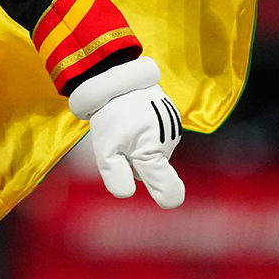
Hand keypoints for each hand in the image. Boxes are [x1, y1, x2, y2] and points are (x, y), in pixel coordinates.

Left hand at [67, 56, 185, 209]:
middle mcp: (168, 143)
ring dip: (144, 148)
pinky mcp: (173, 117)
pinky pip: (160, 139)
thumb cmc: (110, 116)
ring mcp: (173, 129)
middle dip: (140, 165)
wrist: (117, 78)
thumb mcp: (105, 148)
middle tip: (123, 145)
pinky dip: (149, 135)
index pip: (169, 188)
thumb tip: (127, 194)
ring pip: (158, 154)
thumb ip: (115, 174)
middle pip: (156, 170)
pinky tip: (138, 121)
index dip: (167, 196)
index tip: (166, 201)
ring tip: (129, 129)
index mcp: (151, 153)